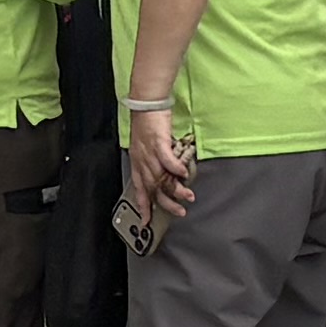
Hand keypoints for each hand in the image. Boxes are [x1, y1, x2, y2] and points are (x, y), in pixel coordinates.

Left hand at [128, 109, 198, 223]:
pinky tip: (184, 175)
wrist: (146, 104)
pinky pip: (167, 159)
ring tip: (187, 197)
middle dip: (166, 203)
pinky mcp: (158, 142)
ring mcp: (149, 152)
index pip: (139, 189)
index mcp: (138, 162)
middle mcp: (142, 160)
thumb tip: (167, 175)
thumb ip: (153, 162)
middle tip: (178, 212)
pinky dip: (175, 168)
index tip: (146, 221)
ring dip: (175, 189)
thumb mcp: (145, 147)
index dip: (143, 206)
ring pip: (161, 177)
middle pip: (152, 187)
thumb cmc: (147, 124)